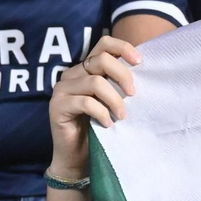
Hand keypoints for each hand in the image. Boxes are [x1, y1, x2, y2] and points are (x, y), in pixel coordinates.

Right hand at [48, 36, 141, 176]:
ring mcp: (62, 89)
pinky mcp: (57, 106)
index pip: (104, 44)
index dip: (123, 48)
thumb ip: (119, 82)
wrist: (78, 156)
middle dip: (122, 76)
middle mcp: (72, 74)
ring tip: (122, 116)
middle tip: (133, 95)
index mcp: (86, 68)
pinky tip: (108, 124)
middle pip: (101, 60)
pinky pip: (85, 102)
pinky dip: (101, 113)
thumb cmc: (99, 126)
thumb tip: (143, 67)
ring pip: (95, 83)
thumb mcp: (113, 99)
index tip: (140, 62)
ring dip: (114, 100)